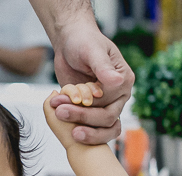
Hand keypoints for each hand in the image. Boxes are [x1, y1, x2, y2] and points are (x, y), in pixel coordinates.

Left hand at [48, 21, 133, 144]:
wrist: (70, 43)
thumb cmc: (83, 41)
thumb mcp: (92, 51)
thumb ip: (103, 67)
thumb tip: (118, 81)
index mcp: (124, 80)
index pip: (111, 102)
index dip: (90, 105)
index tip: (69, 100)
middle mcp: (118, 95)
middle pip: (106, 118)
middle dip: (82, 117)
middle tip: (59, 112)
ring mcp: (105, 105)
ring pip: (99, 127)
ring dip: (77, 122)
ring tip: (58, 114)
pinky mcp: (91, 110)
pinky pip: (87, 126)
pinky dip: (72, 122)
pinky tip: (57, 116)